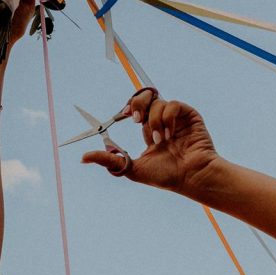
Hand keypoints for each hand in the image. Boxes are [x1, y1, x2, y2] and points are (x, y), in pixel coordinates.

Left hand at [81, 89, 220, 195]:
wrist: (191, 177)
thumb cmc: (166, 176)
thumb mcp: (133, 168)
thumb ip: (109, 160)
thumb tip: (83, 157)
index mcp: (148, 130)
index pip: (135, 109)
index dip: (129, 107)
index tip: (124, 114)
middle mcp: (161, 121)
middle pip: (145, 97)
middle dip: (137, 103)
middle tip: (135, 119)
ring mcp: (175, 118)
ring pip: (157, 102)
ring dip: (155, 121)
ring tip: (160, 140)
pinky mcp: (189, 116)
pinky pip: (173, 104)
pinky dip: (168, 118)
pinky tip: (170, 134)